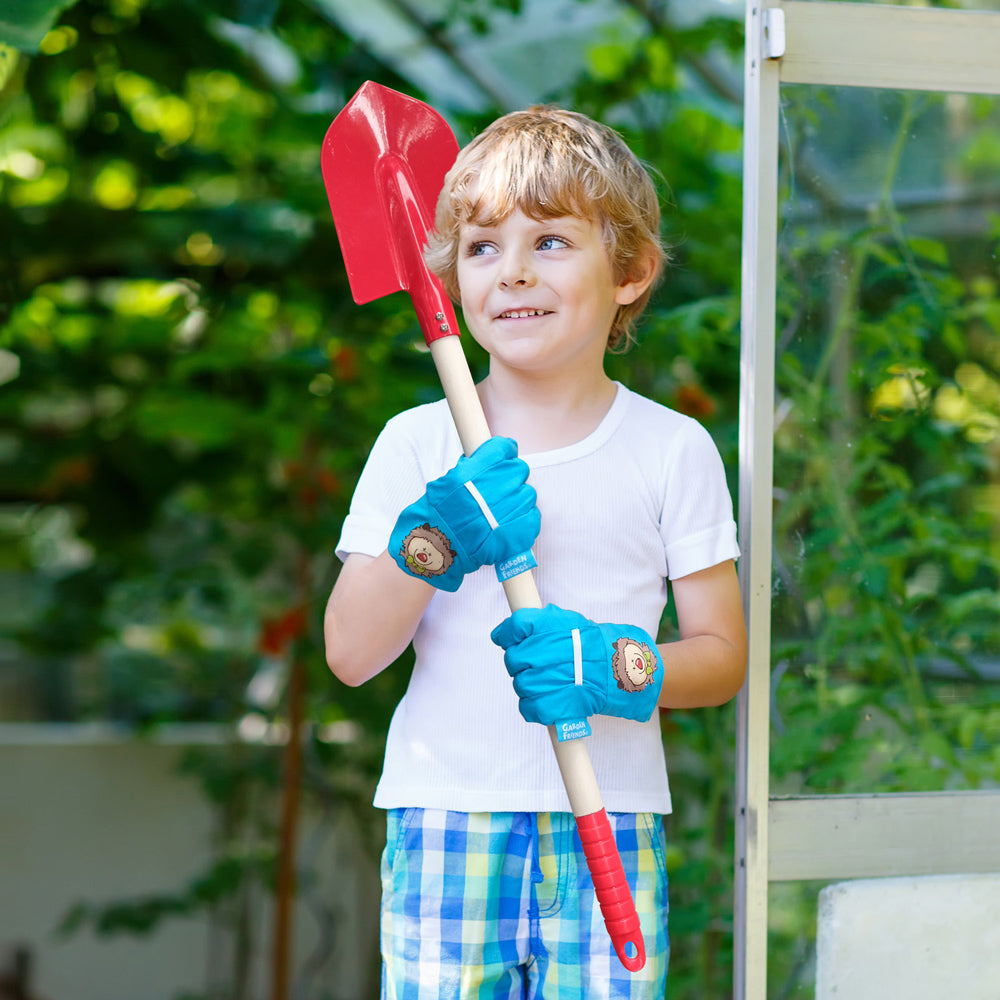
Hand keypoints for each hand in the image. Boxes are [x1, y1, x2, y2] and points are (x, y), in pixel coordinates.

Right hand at [389, 437, 539, 591]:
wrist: (437, 547)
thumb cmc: (438, 515)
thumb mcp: (447, 481)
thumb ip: (471, 468)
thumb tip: (485, 460)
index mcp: (476, 470)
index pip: (504, 448)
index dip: (505, 453)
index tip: (504, 459)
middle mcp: (495, 486)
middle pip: (519, 470)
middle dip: (511, 477)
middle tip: (499, 490)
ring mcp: (509, 509)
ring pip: (528, 494)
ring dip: (518, 500)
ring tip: (503, 511)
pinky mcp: (518, 530)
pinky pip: (533, 516)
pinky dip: (526, 519)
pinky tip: (511, 524)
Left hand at [491, 604, 663, 726]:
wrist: (622, 669)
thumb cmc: (591, 646)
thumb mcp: (569, 622)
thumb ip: (537, 623)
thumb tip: (502, 633)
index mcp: (550, 626)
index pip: (514, 627)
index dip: (508, 636)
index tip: (512, 641)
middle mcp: (548, 650)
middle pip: (513, 659)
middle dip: (519, 664)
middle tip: (533, 666)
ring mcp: (552, 679)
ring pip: (520, 684)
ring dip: (527, 686)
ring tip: (544, 683)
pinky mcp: (557, 704)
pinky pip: (528, 708)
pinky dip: (532, 707)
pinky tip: (545, 701)